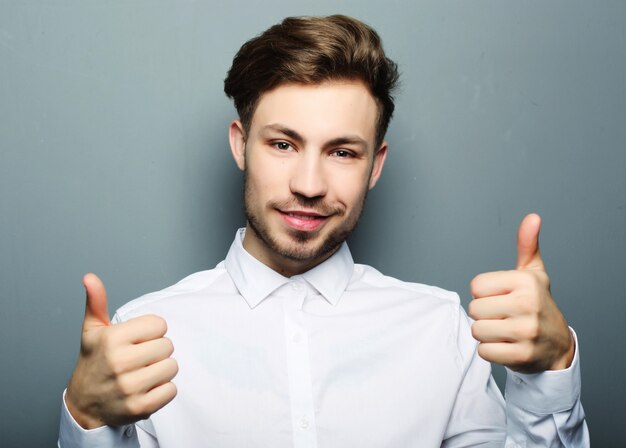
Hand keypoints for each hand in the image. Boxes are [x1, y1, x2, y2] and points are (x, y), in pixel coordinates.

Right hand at [65, 274, 177, 428]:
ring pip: (172, 367)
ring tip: (144, 372)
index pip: (160, 324)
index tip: (137, 340)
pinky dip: (164, 389)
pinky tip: (146, 388)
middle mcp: (120, 362)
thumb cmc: (94, 361)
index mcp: (112, 339)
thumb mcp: (92, 330)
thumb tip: (90, 277)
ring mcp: (130, 387)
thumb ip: (96, 302)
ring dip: (162, 369)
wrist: (84, 403)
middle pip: (168, 345)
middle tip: (140, 357)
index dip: (151, 331)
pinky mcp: (140, 407)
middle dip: (157, 350)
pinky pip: (172, 390)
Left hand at [468, 214, 574, 372]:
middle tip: (504, 316)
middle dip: (484, 314)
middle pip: (474, 309)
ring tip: (505, 330)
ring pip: (477, 330)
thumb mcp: (533, 272)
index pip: (476, 286)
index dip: (484, 293)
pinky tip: (507, 346)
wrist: (557, 345)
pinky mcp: (522, 355)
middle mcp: (527, 304)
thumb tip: (533, 217)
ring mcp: (526, 331)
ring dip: (486, 333)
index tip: (502, 296)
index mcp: (525, 281)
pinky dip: (491, 351)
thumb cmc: (538, 304)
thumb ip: (527, 245)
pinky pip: (484, 351)